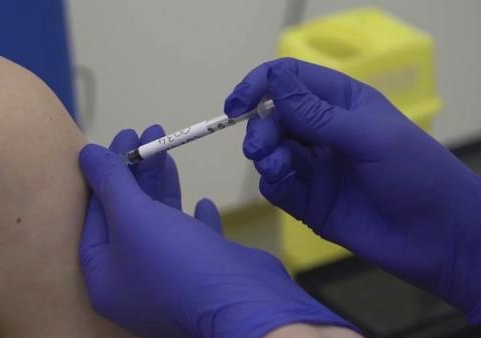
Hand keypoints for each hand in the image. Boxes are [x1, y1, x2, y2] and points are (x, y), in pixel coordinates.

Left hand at [78, 126, 356, 337]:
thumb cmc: (176, 262)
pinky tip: (200, 202)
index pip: (96, 216)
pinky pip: (193, 241)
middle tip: (148, 133)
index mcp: (105, 276)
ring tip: (167, 148)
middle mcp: (134, 281)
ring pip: (160, 223)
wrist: (244, 304)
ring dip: (163, 185)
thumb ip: (109, 182)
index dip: (106, 173)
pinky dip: (193, 220)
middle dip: (137, 171)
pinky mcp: (204, 276)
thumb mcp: (133, 216)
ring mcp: (170, 280)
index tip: (121, 138)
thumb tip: (85, 153)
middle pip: (128, 216)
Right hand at [224, 58, 480, 322]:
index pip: (289, 81)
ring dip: (265, 156)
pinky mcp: (309, 201)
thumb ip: (316, 114)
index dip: (260, 86)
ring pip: (271, 151)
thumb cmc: (416, 175)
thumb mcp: (368, 137)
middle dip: (260, 129)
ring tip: (277, 169)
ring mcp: (316, 167)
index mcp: (341, 103)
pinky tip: (281, 185)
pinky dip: (272, 183)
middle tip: (261, 148)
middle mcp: (323, 132)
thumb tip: (274, 80)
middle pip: (273, 118)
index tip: (237, 104)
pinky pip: (277, 186)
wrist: (439, 238)